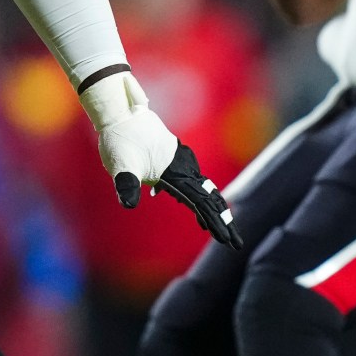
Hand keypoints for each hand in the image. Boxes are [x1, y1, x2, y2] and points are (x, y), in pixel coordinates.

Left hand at [80, 71, 241, 248]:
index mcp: (176, 170)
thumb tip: (128, 204)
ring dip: (212, 211)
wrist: (120, 112)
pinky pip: (193, 184)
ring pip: (204, 190)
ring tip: (221, 231)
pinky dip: (200, 200)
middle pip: (210, 198)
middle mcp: (184, 166)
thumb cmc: (119, 139)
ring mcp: (180, 162)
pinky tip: (196, 211)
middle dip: (222, 221)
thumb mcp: (120, 163)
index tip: (227, 240)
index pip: (202, 202)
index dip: (215, 222)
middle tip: (235, 243)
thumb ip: (126, 183)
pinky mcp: (173, 161)